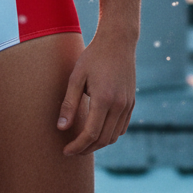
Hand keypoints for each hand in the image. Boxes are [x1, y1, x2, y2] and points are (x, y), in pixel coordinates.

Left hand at [56, 33, 135, 155]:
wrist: (118, 42)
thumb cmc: (93, 57)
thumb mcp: (76, 77)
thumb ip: (69, 103)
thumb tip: (61, 128)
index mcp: (104, 99)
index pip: (90, 134)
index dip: (77, 146)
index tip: (65, 151)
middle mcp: (119, 105)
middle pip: (103, 139)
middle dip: (86, 149)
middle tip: (71, 150)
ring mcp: (127, 105)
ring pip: (113, 136)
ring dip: (98, 144)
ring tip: (82, 143)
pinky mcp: (131, 103)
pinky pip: (121, 128)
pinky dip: (109, 135)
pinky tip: (97, 132)